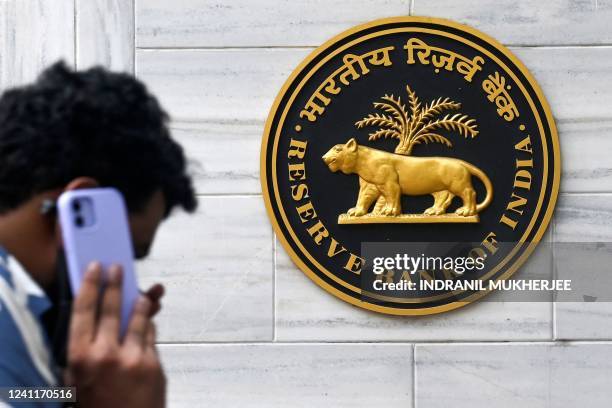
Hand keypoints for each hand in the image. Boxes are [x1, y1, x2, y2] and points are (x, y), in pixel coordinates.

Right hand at [66, 262, 165, 407]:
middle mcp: (105, 354)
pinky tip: (149, 324)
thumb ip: (89, 346)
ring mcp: (132, 358)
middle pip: (111, 308)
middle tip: (118, 267)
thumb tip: (100, 315)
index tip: (96, 267)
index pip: (83, 311)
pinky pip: (151, 336)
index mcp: (80, 357)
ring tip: (143, 294)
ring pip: (139, 319)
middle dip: (115, 284)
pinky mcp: (152, 364)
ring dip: (141, 303)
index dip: (90, 286)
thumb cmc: (97, 402)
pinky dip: (149, 328)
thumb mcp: (80, 377)